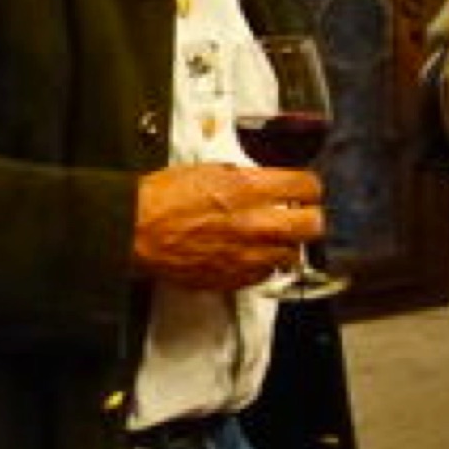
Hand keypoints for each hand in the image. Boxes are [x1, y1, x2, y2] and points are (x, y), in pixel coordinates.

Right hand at [132, 163, 322, 289]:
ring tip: (273, 237)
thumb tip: (268, 181)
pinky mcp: (236, 278)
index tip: (306, 189)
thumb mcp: (209, 170)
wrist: (135, 231)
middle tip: (302, 215)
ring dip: (287, 244)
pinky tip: (250, 253)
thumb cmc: (162, 199)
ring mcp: (248, 254)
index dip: (309, 187)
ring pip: (293, 254)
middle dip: (310, 217)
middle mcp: (255, 223)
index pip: (308, 186)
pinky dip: (264, 264)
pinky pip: (267, 273)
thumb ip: (245, 177)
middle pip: (313, 225)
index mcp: (249, 188)